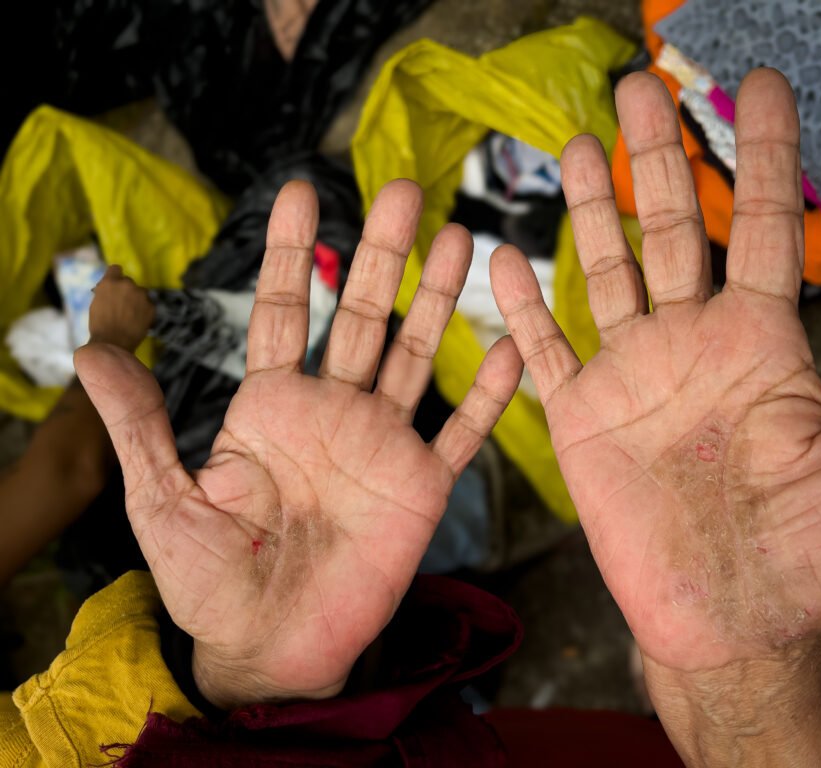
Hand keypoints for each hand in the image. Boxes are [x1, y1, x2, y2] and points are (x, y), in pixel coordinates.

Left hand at [74, 180, 521, 708]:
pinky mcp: (421, 488)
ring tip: (463, 240)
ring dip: (439, 300)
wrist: (270, 646)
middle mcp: (335, 413)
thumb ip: (140, 424)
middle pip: (366, 317)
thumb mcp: (161, 498)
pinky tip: (510, 349)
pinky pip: (461, 434)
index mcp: (273, 407)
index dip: (296, 254)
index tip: (303, 192)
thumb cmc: (209, 578)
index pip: (289, 312)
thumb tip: (91, 347)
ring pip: (420, 357)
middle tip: (406, 190)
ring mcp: (382, 445)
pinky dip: (489, 397)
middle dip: (385, 254)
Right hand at [88, 264, 154, 350]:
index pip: (115, 269)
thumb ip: (106, 292)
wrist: (113, 343)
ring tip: (130, 315)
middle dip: (126, 291)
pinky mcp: (152, 305)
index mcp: (110, 282)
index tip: (115, 284)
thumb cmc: (99, 325)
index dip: (115, 276)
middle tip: (122, 305)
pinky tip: (138, 320)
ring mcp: (141, 294)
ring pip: (140, 293)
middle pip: (129, 282)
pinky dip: (144, 310)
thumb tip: (112, 288)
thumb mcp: (96, 303)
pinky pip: (148, 304)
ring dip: (137, 299)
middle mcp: (127, 284)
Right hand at [491, 71, 820, 763]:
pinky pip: (547, 349)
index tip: (758, 88)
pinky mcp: (584, 418)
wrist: (736, 624)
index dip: (762, 154)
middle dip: (657, 155)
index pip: (767, 226)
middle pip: (673, 227)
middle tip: (639, 87)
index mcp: (766, 345)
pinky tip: (504, 256)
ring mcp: (634, 376)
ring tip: (577, 144)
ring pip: (606, 270)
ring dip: (589, 208)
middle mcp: (695, 345)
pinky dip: (522, 305)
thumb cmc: (817, 555)